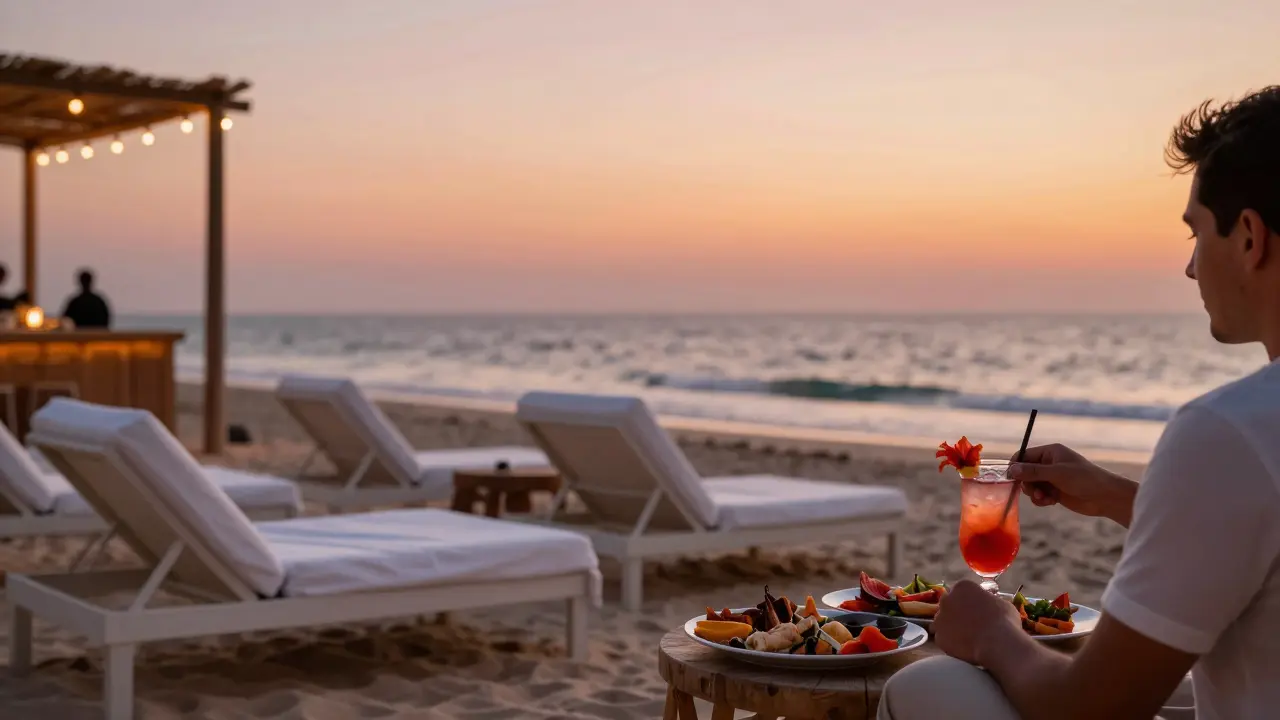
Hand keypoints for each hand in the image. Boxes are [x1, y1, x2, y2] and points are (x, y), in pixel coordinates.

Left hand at [933, 580, 1021, 664]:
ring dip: (950, 627)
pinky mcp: (939, 637)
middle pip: (949, 604)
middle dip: (956, 612)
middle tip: (969, 624)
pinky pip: (943, 639)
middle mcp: (946, 599)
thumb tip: (989, 605)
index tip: (976, 610)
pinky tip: (963, 648)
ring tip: (965, 637)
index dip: (969, 602)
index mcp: (962, 587)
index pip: (961, 591)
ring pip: (942, 622)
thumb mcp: (1001, 603)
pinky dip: (951, 643)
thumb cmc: (1003, 620)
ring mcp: (940, 618)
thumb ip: (989, 601)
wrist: (996, 643)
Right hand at [1009, 444, 1136, 526]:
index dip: (1016, 466)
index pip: (1024, 456)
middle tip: (1034, 491)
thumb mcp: (1057, 473)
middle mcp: (1049, 463)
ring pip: (1031, 485)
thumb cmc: (1084, 479)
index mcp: (1050, 452)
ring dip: (1034, 493)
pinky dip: (1041, 500)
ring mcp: (1052, 478)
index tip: (1011, 478)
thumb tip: (1012, 469)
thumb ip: (1034, 471)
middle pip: (1025, 472)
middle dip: (1027, 483)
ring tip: (1045, 498)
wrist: (1105, 497)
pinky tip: (1051, 502)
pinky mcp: (1055, 491)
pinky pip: (1039, 495)